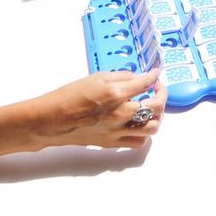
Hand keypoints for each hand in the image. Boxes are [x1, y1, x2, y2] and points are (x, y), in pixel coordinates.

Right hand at [37, 70, 166, 149]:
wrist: (53, 120)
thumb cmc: (69, 96)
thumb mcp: (96, 77)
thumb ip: (121, 77)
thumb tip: (138, 77)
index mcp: (116, 94)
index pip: (146, 83)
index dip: (154, 76)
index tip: (156, 73)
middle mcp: (121, 114)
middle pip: (156, 107)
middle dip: (163, 95)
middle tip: (158, 89)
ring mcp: (118, 131)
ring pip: (153, 127)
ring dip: (157, 116)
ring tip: (152, 108)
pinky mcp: (113, 143)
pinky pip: (138, 141)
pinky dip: (144, 132)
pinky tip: (139, 123)